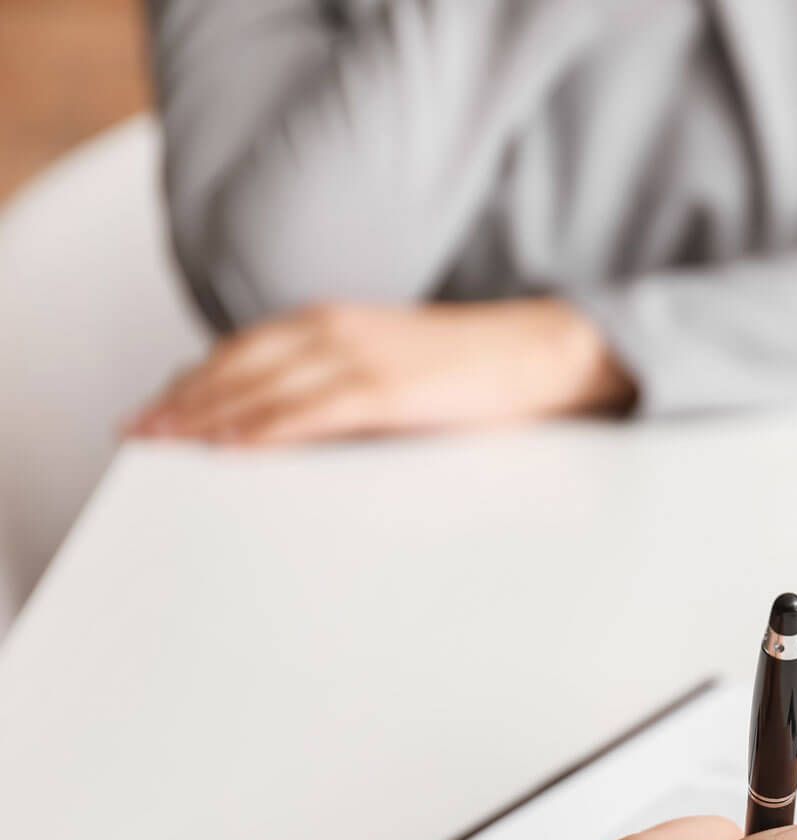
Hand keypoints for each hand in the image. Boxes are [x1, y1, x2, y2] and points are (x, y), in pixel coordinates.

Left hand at [128, 299, 635, 446]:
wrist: (543, 353)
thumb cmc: (480, 370)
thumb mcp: (398, 366)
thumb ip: (349, 382)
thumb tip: (309, 421)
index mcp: (337, 322)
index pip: (244, 349)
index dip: (195, 379)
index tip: (158, 407)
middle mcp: (336, 330)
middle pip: (236, 365)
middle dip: (182, 400)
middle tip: (138, 433)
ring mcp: (359, 358)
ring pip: (258, 386)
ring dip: (204, 416)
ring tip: (164, 443)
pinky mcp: (384, 390)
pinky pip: (306, 412)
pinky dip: (260, 428)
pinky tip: (228, 447)